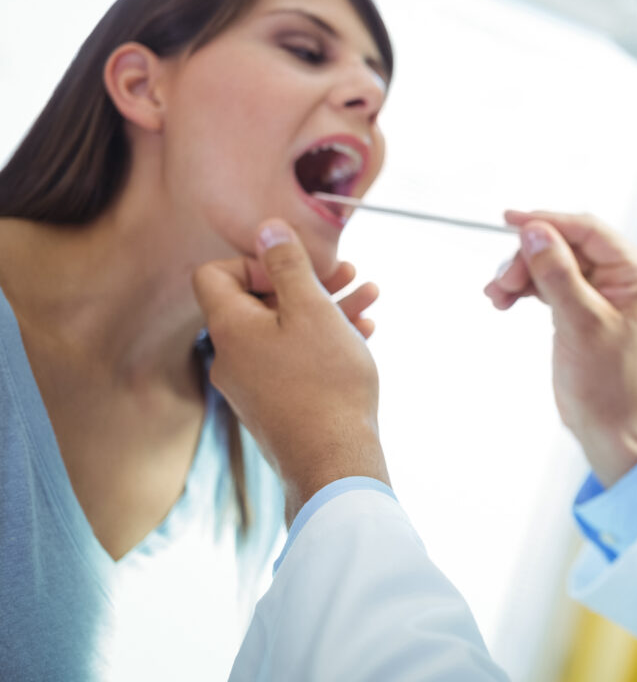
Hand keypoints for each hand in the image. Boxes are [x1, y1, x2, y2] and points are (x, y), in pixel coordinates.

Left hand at [193, 219, 388, 522]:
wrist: (334, 461)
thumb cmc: (325, 382)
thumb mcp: (311, 309)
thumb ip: (287, 265)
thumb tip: (265, 229)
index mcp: (229, 327)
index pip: (214, 274)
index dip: (254, 261)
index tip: (295, 268)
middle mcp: (231, 356)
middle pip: (257, 301)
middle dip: (306, 282)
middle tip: (347, 274)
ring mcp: (252, 384)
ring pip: (283, 330)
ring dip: (324, 308)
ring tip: (369, 298)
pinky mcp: (275, 405)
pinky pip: (293, 359)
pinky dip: (323, 341)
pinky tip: (363, 334)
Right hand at [485, 211, 636, 485]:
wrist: (609, 425)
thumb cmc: (607, 381)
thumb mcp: (580, 323)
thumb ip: (557, 274)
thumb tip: (535, 231)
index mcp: (634, 272)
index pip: (587, 229)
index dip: (547, 221)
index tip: (510, 220)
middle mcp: (619, 275)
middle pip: (564, 244)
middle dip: (528, 258)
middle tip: (501, 283)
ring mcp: (599, 290)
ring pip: (550, 262)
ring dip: (520, 274)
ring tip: (497, 296)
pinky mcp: (580, 306)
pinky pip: (547, 282)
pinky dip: (524, 288)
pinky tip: (504, 300)